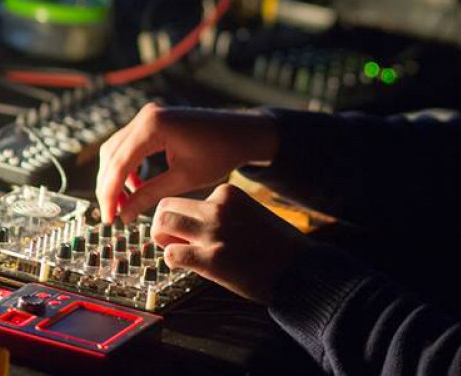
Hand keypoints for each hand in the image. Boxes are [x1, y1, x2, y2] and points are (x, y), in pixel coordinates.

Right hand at [96, 102, 278, 222]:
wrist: (240, 132)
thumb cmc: (219, 153)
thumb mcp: (184, 178)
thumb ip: (150, 194)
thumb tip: (124, 214)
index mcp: (154, 126)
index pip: (119, 163)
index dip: (110, 194)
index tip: (109, 218)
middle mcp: (146, 116)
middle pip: (112, 154)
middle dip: (108, 187)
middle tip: (112, 215)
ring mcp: (148, 116)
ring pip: (116, 149)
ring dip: (114, 177)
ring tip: (123, 205)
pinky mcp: (152, 121)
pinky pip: (128, 144)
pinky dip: (126, 166)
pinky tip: (134, 187)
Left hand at [152, 183, 312, 304]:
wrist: (299, 268)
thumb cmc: (276, 245)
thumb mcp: (249, 212)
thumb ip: (221, 213)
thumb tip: (190, 223)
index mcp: (228, 193)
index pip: (186, 198)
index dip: (184, 218)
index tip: (191, 233)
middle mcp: (218, 208)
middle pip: (166, 206)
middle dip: (163, 225)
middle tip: (173, 240)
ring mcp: (213, 232)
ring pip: (161, 225)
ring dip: (162, 239)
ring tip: (177, 251)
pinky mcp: (211, 259)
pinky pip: (171, 255)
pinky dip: (172, 262)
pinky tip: (186, 267)